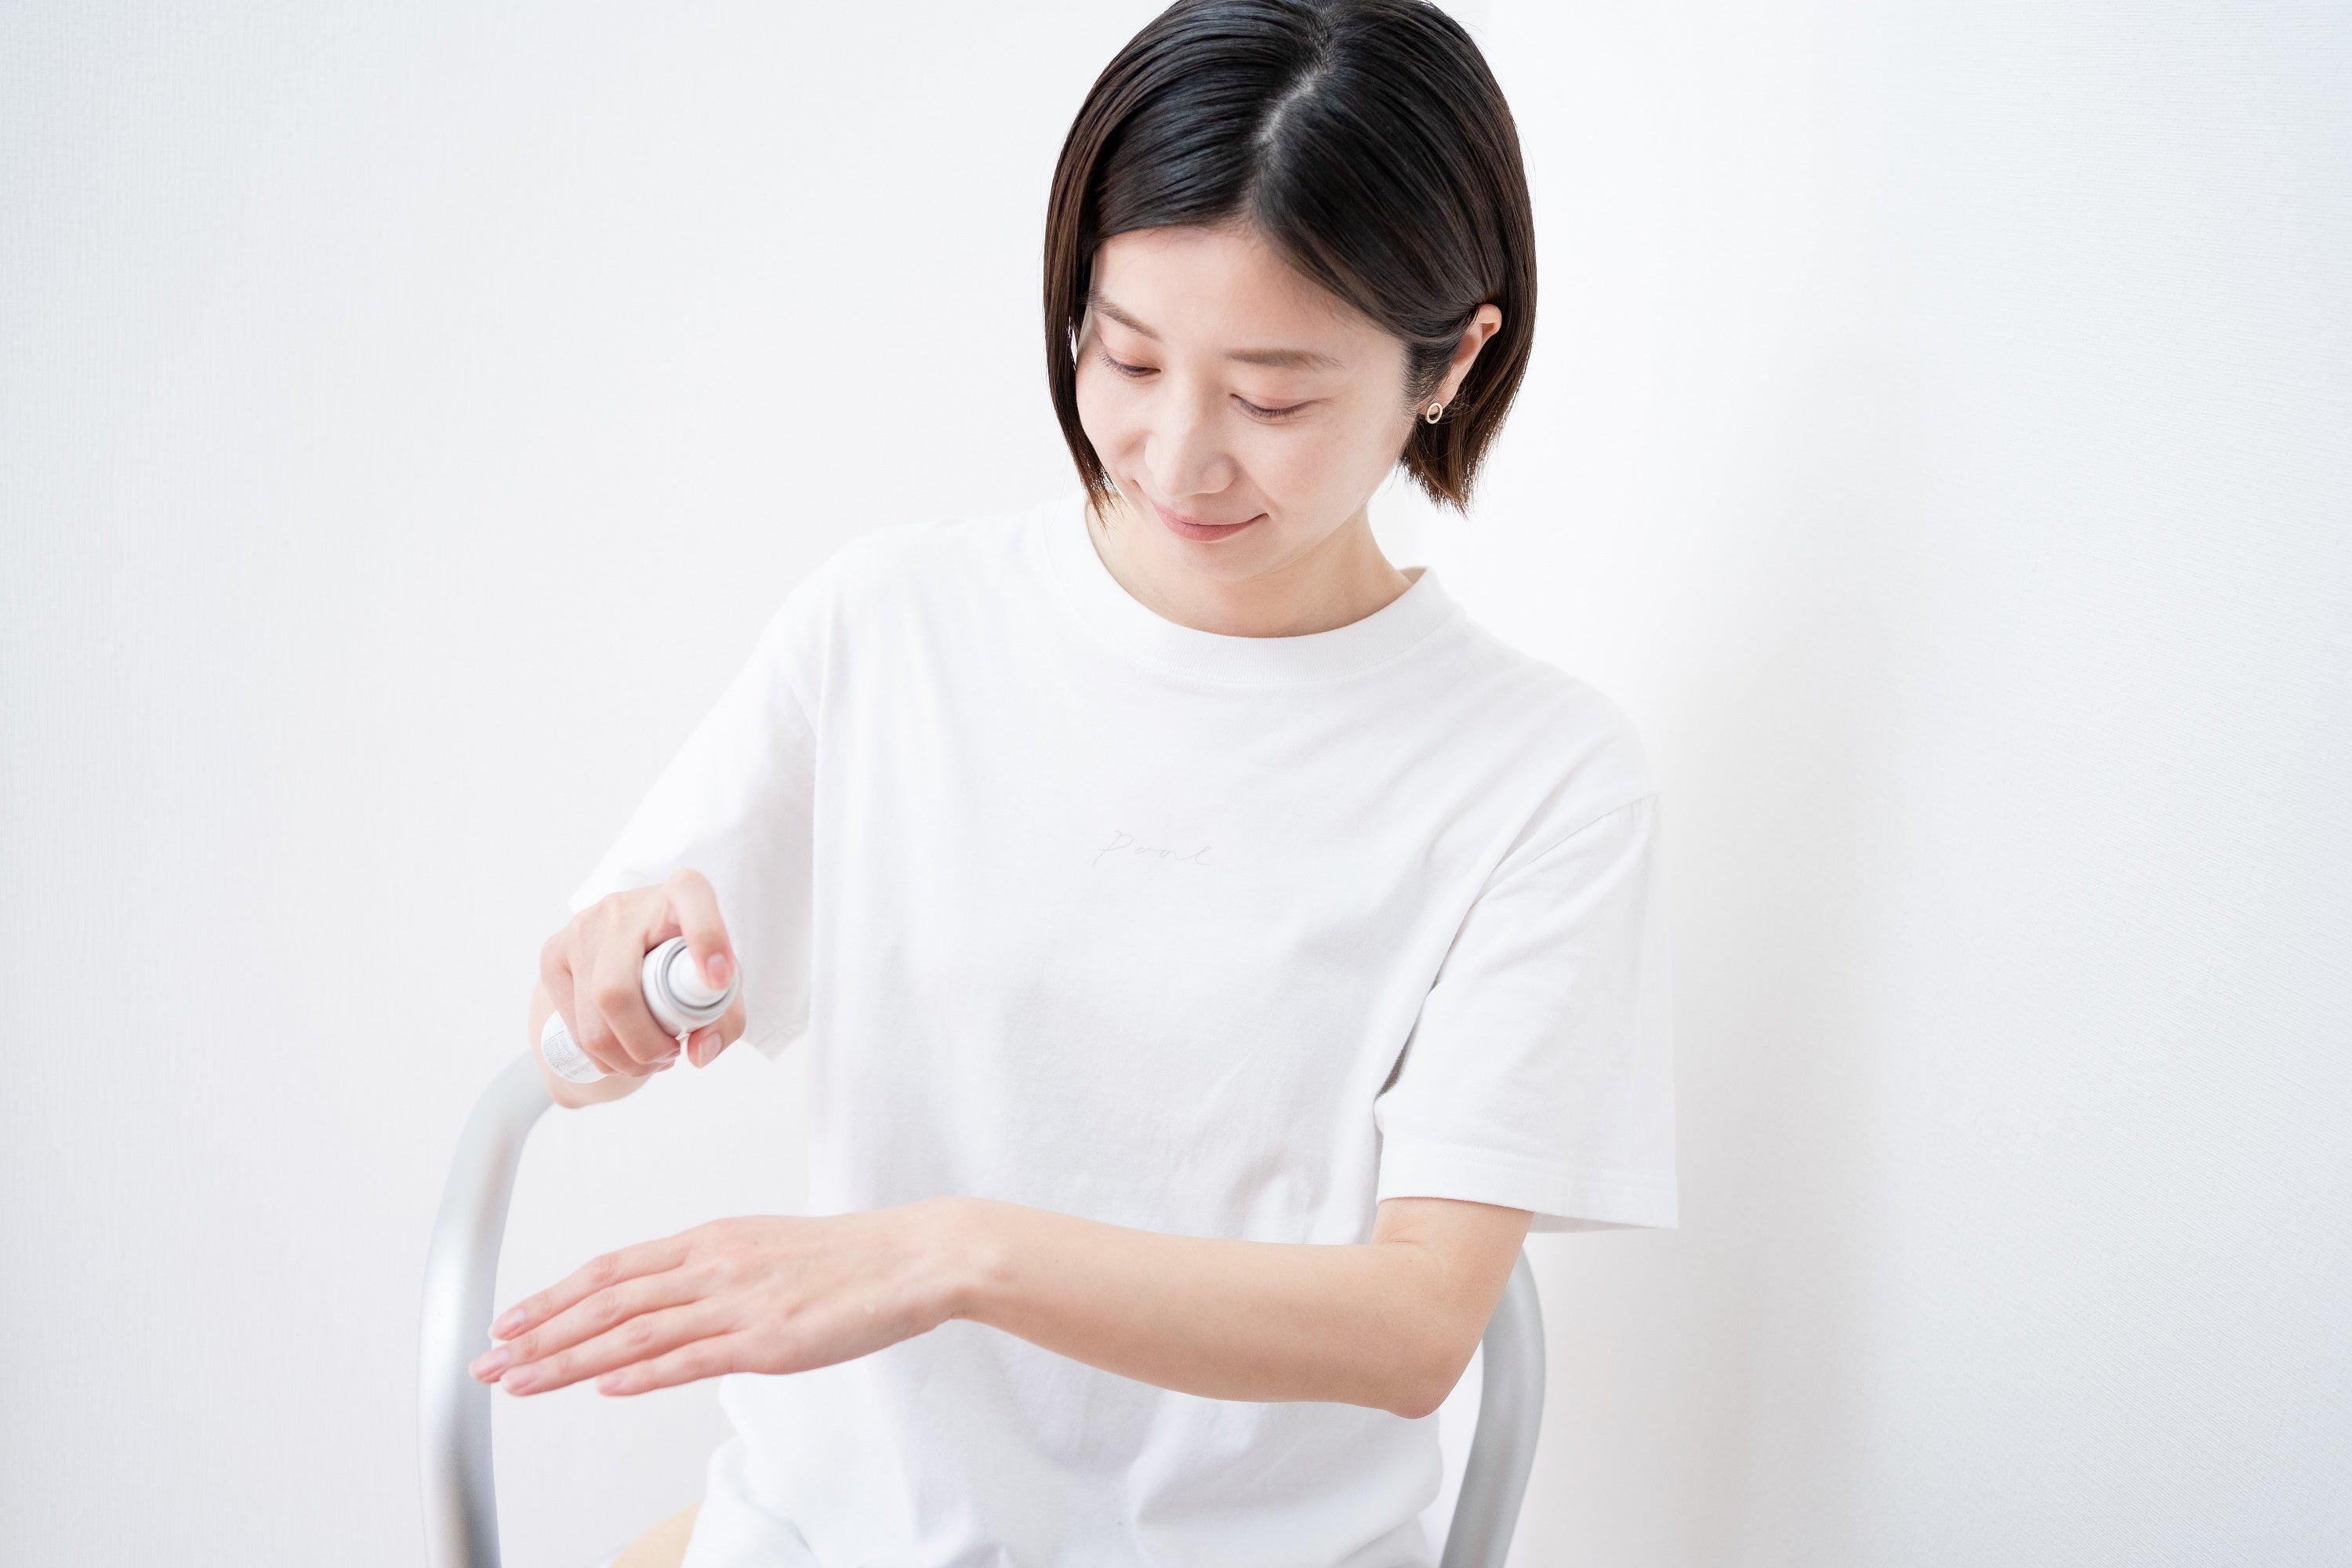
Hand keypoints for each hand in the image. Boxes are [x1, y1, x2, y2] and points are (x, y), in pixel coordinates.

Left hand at [468, 1204, 967, 1396]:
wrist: (914, 1257)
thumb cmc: (849, 1260)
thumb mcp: (767, 1252)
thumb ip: (714, 1275)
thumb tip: (667, 1304)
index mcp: (712, 1241)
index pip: (613, 1268)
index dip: (554, 1296)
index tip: (510, 1321)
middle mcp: (714, 1265)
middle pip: (608, 1300)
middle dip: (540, 1333)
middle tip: (488, 1360)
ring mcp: (739, 1303)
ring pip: (635, 1330)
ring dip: (568, 1358)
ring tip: (521, 1380)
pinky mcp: (768, 1340)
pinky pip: (691, 1358)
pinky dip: (641, 1372)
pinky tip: (604, 1384)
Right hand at [541, 868, 745, 1076]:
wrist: (635, 946)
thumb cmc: (687, 964)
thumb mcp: (721, 987)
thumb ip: (725, 1020)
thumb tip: (698, 1053)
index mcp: (681, 892)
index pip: (692, 899)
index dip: (707, 939)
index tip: (719, 981)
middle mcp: (625, 905)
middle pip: (618, 991)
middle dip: (646, 1044)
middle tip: (671, 1054)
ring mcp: (582, 927)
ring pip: (592, 1021)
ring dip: (625, 1059)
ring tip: (651, 1057)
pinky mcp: (553, 953)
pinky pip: (572, 1027)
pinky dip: (602, 1056)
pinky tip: (622, 1048)